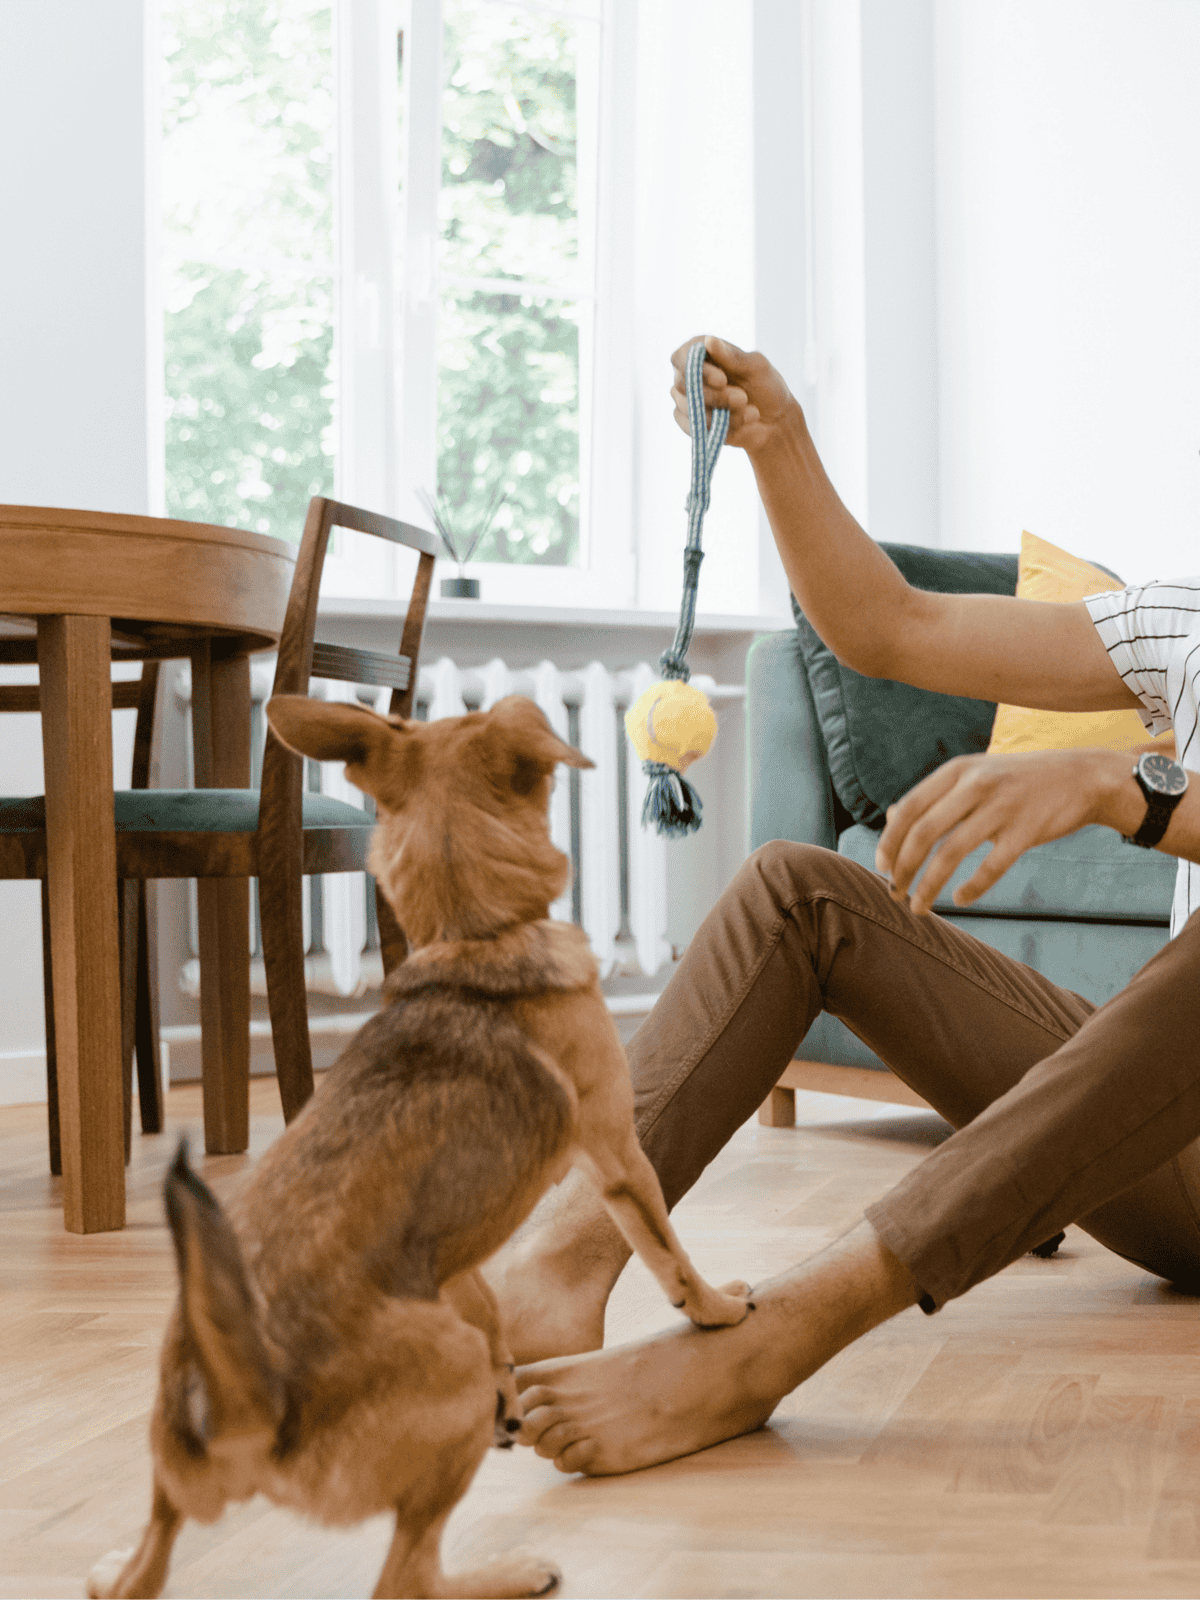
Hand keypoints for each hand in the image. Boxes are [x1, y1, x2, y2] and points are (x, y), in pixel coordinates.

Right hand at [669, 335, 799, 455]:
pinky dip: (722, 427)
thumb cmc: (764, 387)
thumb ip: (733, 356)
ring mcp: (688, 403)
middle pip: (683, 386)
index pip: (681, 357)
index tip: (722, 379)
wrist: (774, 421)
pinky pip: (697, 429)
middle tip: (742, 398)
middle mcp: (688, 377)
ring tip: (752, 412)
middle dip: (715, 395)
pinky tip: (743, 422)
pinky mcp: (692, 426)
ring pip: (691, 409)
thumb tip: (709, 340)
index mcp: (701, 355)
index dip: (697, 369)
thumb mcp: (756, 368)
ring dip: (722, 412)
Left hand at [875, 748, 1133, 915]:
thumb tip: (890, 818)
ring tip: (918, 908)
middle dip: (903, 868)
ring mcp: (1002, 806)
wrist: (1082, 776)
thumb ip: (934, 795)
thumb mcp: (973, 775)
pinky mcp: (1027, 829)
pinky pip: (991, 866)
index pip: (908, 808)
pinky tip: (961, 901)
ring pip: (951, 852)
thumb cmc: (1018, 782)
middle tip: (894, 894)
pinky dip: (972, 888)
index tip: (882, 869)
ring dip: (928, 886)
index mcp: (957, 771)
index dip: (889, 841)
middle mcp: (975, 784)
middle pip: (923, 832)